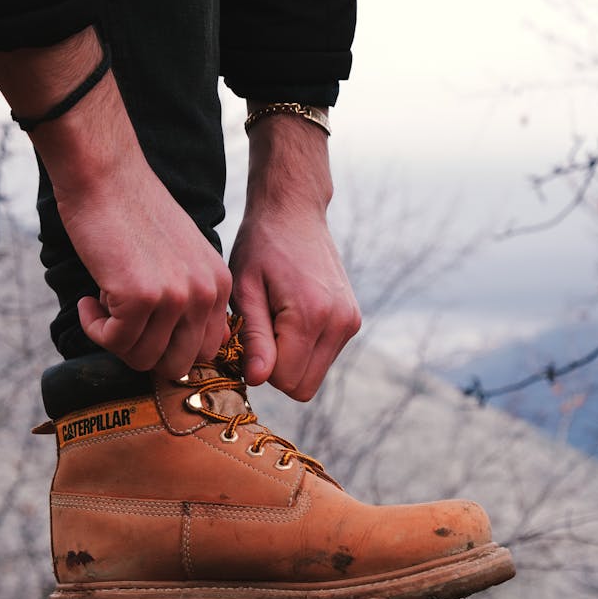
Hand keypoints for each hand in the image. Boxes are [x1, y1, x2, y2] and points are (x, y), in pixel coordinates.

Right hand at [69, 155, 231, 377]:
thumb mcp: (183, 258)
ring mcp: (175, 297)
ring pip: (143, 359)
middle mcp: (205, 294)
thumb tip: (180, 349)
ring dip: (114, 339)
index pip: (205, 352)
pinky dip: (94, 328)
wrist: (105, 174)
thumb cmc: (135, 214)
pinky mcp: (140, 297)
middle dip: (143, 353)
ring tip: (103, 304)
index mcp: (219, 285)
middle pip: (178, 366)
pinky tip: (88, 301)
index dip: (169, 349)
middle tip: (120, 325)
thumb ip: (191, 300)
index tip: (144, 329)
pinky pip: (114, 342)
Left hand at [230, 107, 360, 400]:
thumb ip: (254, 338)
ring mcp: (350, 323)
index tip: (247, 335)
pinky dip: (302, 350)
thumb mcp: (245, 289)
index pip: (283, 380)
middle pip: (302, 387)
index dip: (258, 366)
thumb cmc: (260, 247)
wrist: (294, 211)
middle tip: (260, 330)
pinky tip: (290, 318)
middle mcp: (340, 323)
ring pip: (312, 377)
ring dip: (289, 360)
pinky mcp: (352, 321)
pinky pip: (322, 360)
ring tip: (275, 320)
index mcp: (311, 316)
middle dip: (275, 369)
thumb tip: (258, 381)